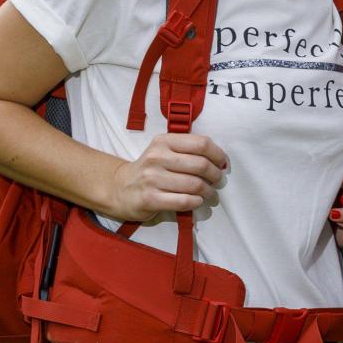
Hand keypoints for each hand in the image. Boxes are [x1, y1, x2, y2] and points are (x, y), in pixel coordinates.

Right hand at [109, 133, 227, 221]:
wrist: (120, 188)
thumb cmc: (150, 169)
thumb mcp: (163, 150)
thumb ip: (187, 150)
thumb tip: (220, 160)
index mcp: (164, 141)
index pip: (201, 143)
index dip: (218, 154)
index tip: (222, 163)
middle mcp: (157, 157)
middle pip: (201, 164)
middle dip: (215, 175)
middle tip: (218, 180)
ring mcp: (152, 178)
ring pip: (194, 185)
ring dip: (208, 191)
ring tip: (210, 193)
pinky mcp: (150, 199)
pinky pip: (184, 201)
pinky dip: (196, 202)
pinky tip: (197, 201)